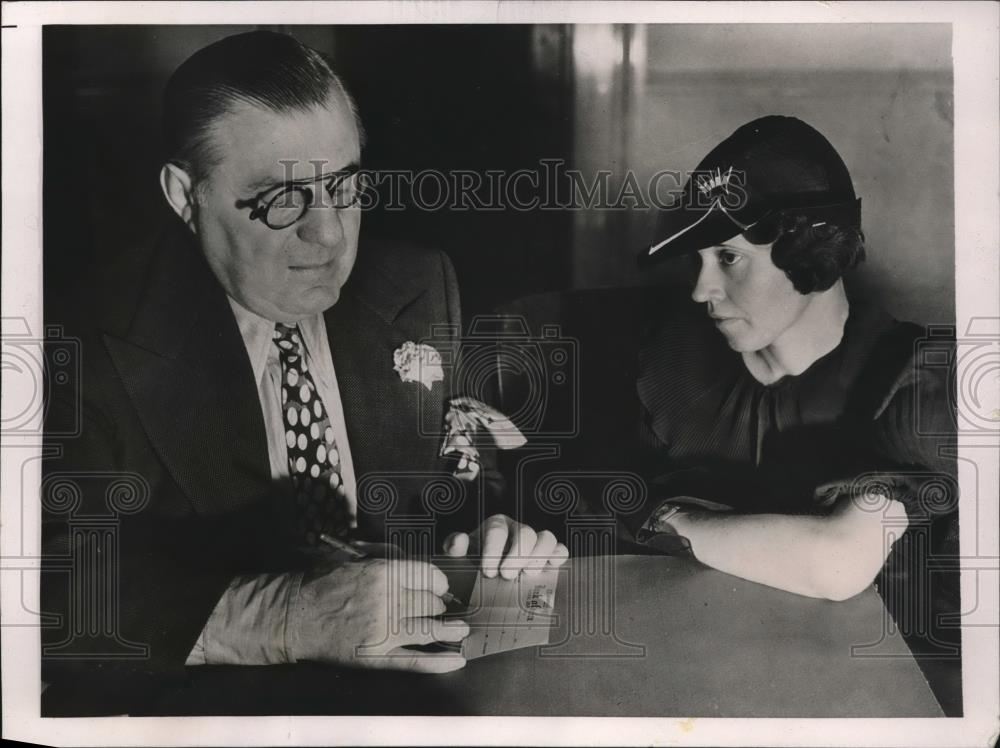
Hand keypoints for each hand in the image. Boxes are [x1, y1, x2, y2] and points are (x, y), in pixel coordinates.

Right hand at [289, 557, 467, 672]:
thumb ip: (387, 554)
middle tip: (440, 608)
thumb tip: (418, 563)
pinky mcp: (375, 657)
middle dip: (439, 605)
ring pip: (430, 630)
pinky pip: (415, 661)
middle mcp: (386, 601)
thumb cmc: (321, 582)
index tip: (439, 587)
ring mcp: (382, 632)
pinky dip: (439, 662)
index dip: (438, 582)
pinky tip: (456, 659)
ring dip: (450, 630)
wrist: (292, 616)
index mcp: (381, 572)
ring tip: (461, 631)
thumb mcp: (353, 555)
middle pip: (432, 603)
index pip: (429, 576)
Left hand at [443, 514, 568, 579]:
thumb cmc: (475, 564)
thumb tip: (459, 541)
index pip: (497, 530)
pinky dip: (557, 558)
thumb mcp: (461, 556)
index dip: (494, 549)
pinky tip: (549, 570)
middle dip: (518, 555)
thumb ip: (455, 548)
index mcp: (496, 526)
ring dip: (539, 556)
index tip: (488, 571)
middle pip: (526, 533)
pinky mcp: (550, 555)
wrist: (491, 578)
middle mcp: (518, 529)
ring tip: (528, 575)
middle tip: (507, 576)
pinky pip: (560, 550)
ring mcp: (536, 541)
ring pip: (547, 537)